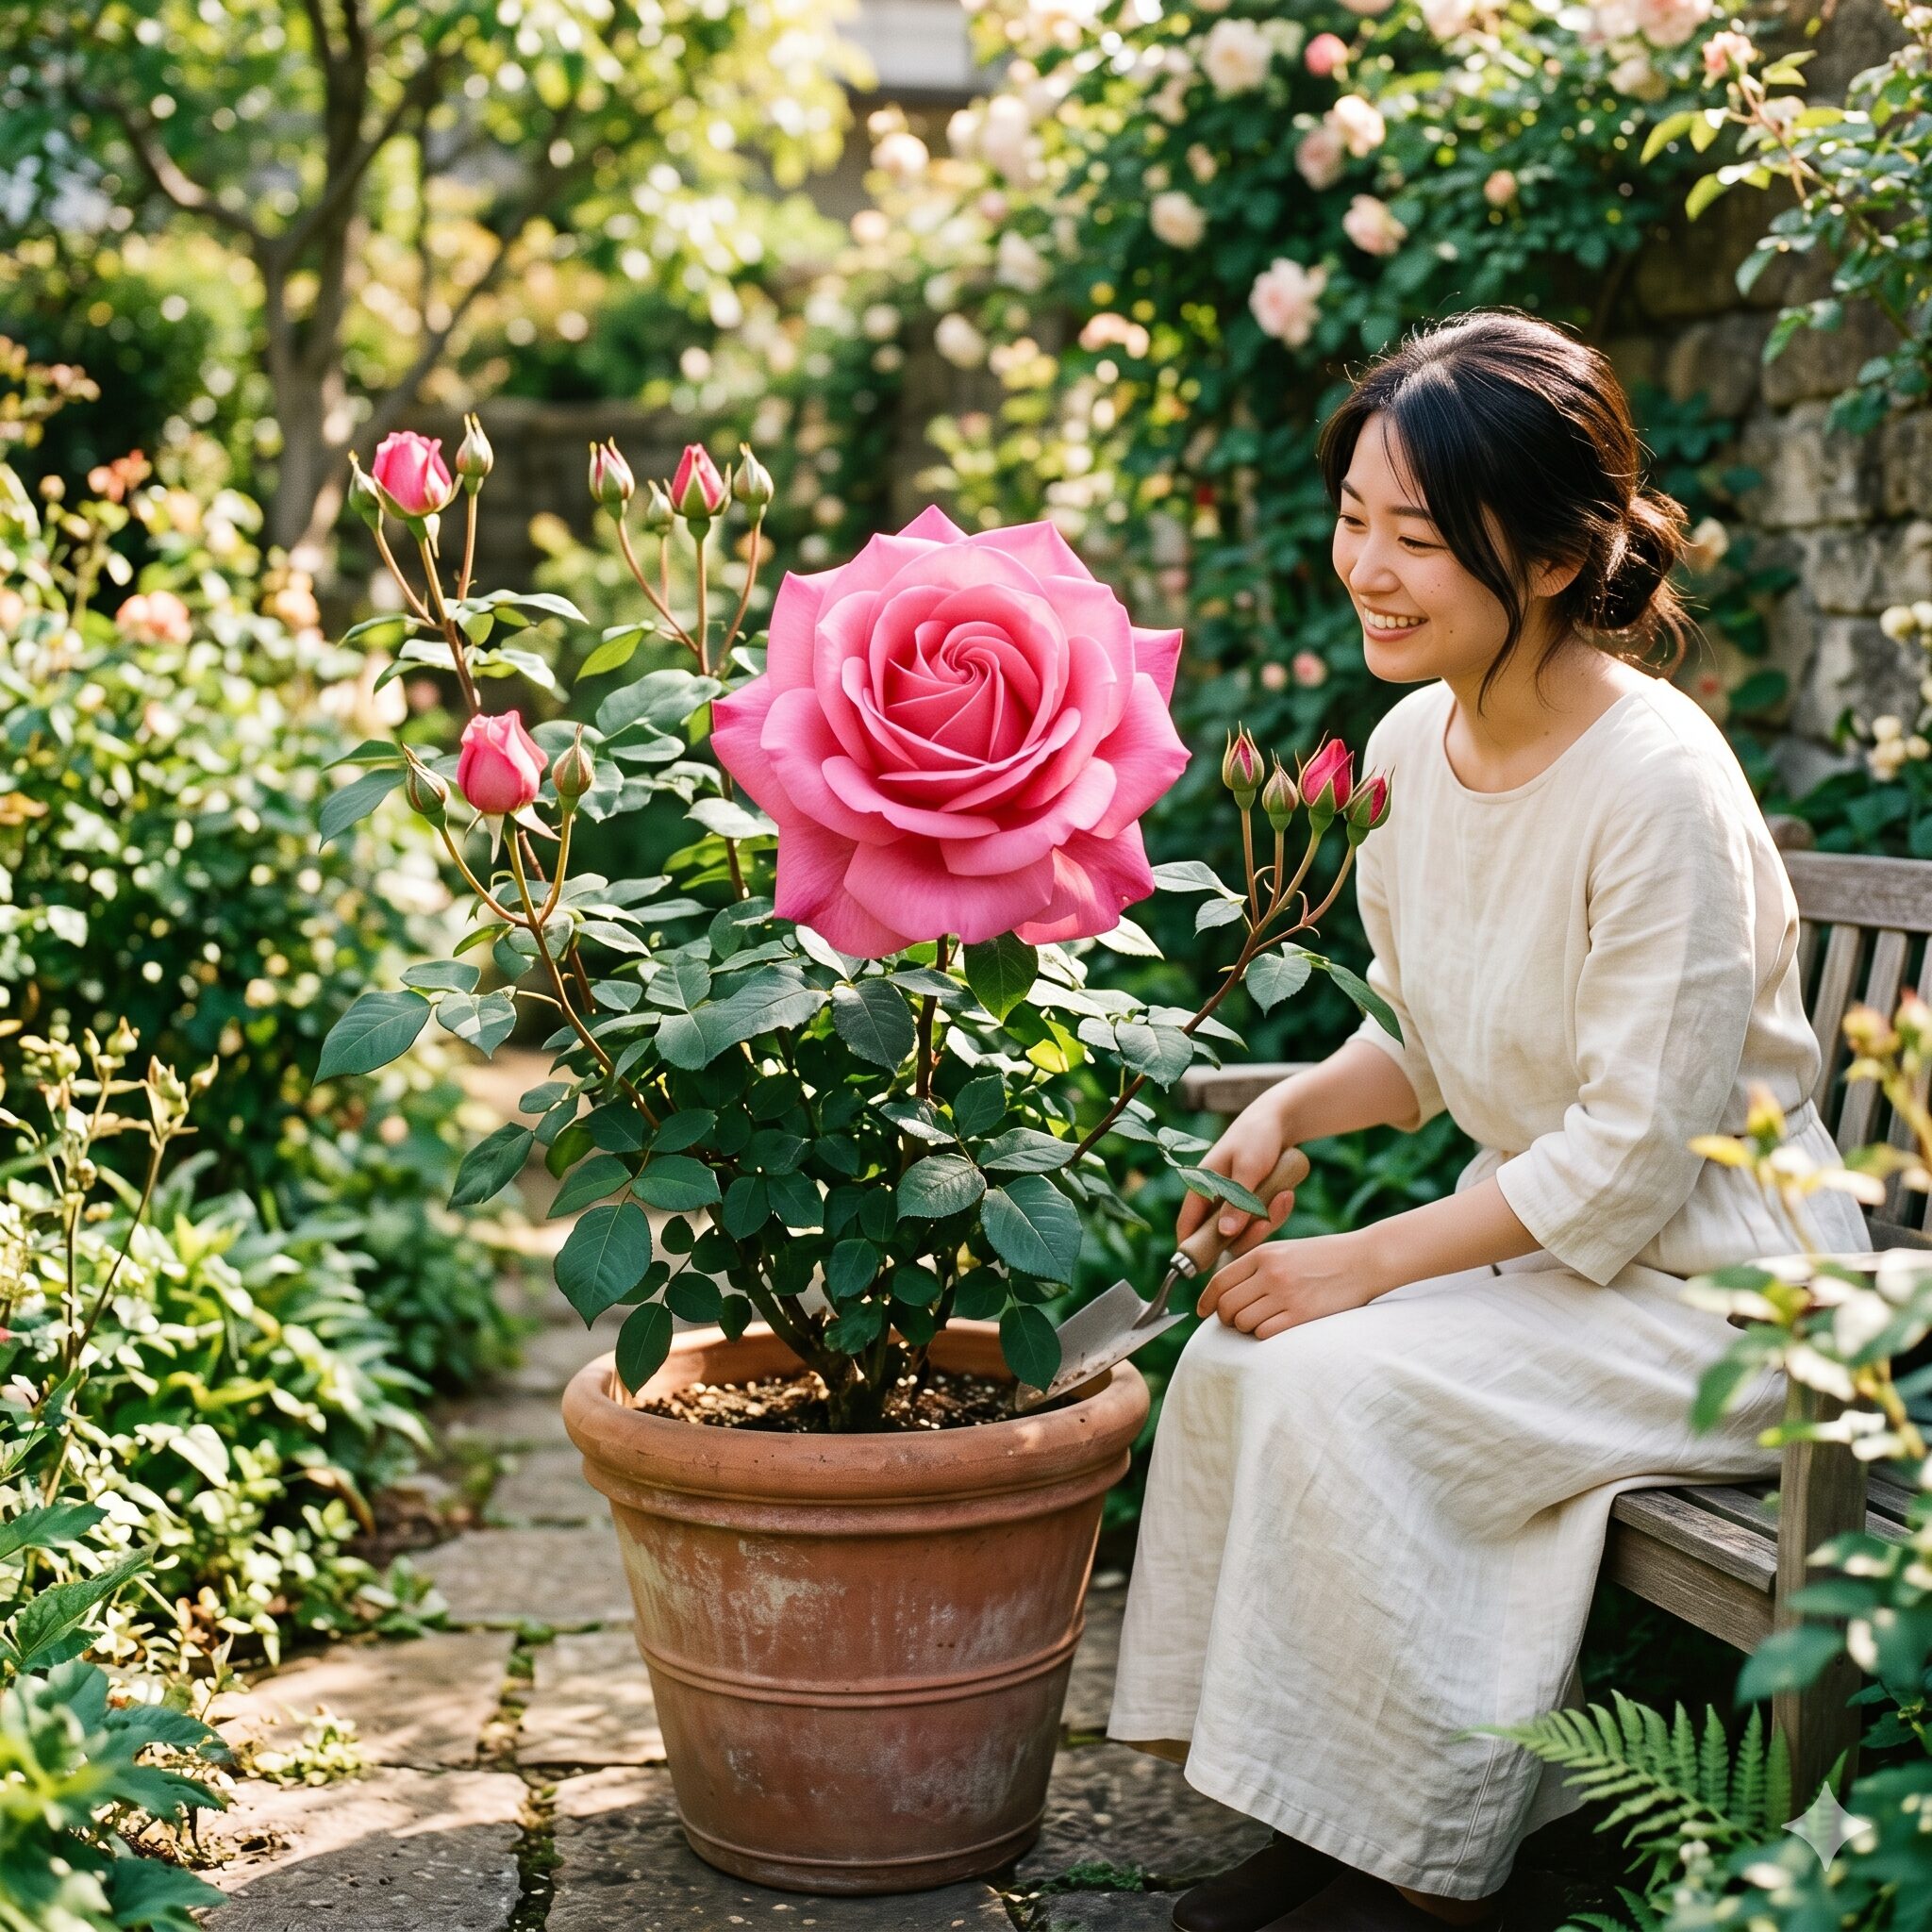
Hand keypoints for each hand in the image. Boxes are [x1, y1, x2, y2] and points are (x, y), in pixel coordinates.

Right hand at [1174, 1087, 1300, 1260]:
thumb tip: (1225, 1233)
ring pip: (1246, 1231)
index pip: (1187, 1226)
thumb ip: (1237, 1202)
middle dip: (1246, 1234)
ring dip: (1265, 1220)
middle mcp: (1215, 1199)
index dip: (1193, 1249)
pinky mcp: (1253, 1203)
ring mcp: (1235, 1202)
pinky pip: (1262, 1220)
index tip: (1206, 1268)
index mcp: (1201, 1187)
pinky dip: (1275, 1212)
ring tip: (1283, 1197)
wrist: (1281, 1120)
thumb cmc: (1256, 1137)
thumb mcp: (1248, 1169)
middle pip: (1221, 1236)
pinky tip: (1287, 1194)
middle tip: (1263, 1222)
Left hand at [1196, 1230, 1376, 1338]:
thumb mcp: (1285, 1250)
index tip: (1204, 1311)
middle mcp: (1270, 1273)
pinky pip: (1264, 1333)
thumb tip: (1225, 1290)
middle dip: (1225, 1318)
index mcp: (1263, 1254)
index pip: (1219, 1282)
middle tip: (1235, 1321)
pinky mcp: (1301, 1315)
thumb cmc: (1322, 1257)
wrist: (1363, 1260)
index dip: (1207, 1300)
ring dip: (1245, 1327)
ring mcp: (1285, 1295)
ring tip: (1259, 1322)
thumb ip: (1255, 1265)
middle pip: (1227, 1305)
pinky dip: (1264, 1334)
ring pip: (1243, 1322)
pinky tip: (1274, 1327)